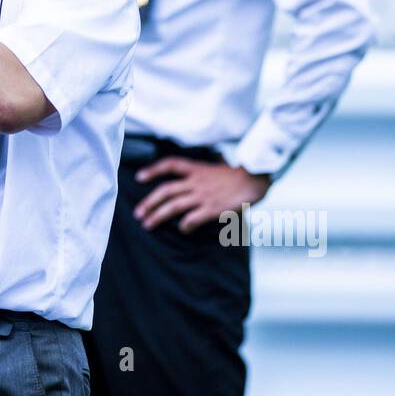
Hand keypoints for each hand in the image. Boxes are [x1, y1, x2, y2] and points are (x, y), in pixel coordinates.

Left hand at [132, 158, 270, 233]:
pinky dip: (184, 226)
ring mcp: (203, 195)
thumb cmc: (237, 176)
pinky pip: (192, 218)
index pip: (170, 165)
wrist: (256, 180)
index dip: (152, 170)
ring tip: (147, 225)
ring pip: (174, 206)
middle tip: (138, 214)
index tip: (139, 177)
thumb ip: (201, 172)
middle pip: (165, 190)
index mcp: (196, 169)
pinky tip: (182, 230)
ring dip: (158, 216)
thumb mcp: (216, 167)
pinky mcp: (212, 209)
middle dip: (149, 203)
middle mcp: (196, 182)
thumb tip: (193, 176)